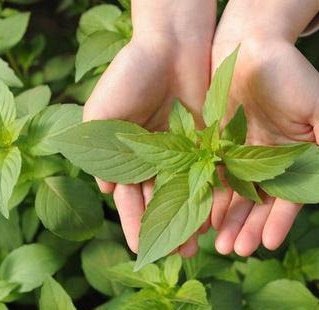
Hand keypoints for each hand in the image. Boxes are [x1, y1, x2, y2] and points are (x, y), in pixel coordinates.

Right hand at [83, 0, 215, 255]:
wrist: (171, 46)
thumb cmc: (130, 74)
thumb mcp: (102, 110)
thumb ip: (100, 150)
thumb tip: (107, 190)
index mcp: (129, 157)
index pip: (132, 199)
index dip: (135, 224)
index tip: (139, 249)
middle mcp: (157, 159)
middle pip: (162, 202)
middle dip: (169, 229)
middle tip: (180, 253)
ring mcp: (184, 152)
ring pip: (188, 193)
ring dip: (193, 218)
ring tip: (200, 243)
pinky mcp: (207, 142)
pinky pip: (211, 173)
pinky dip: (214, 194)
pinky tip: (218, 214)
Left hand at [210, 0, 318, 255]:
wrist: (250, 45)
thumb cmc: (291, 72)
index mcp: (296, 157)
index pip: (289, 196)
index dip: (280, 220)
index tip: (269, 242)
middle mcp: (270, 162)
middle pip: (259, 203)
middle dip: (249, 227)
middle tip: (236, 250)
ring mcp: (243, 156)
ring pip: (236, 196)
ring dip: (228, 221)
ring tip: (219, 246)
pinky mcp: (218, 147)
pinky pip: (214, 178)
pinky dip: (210, 198)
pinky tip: (204, 219)